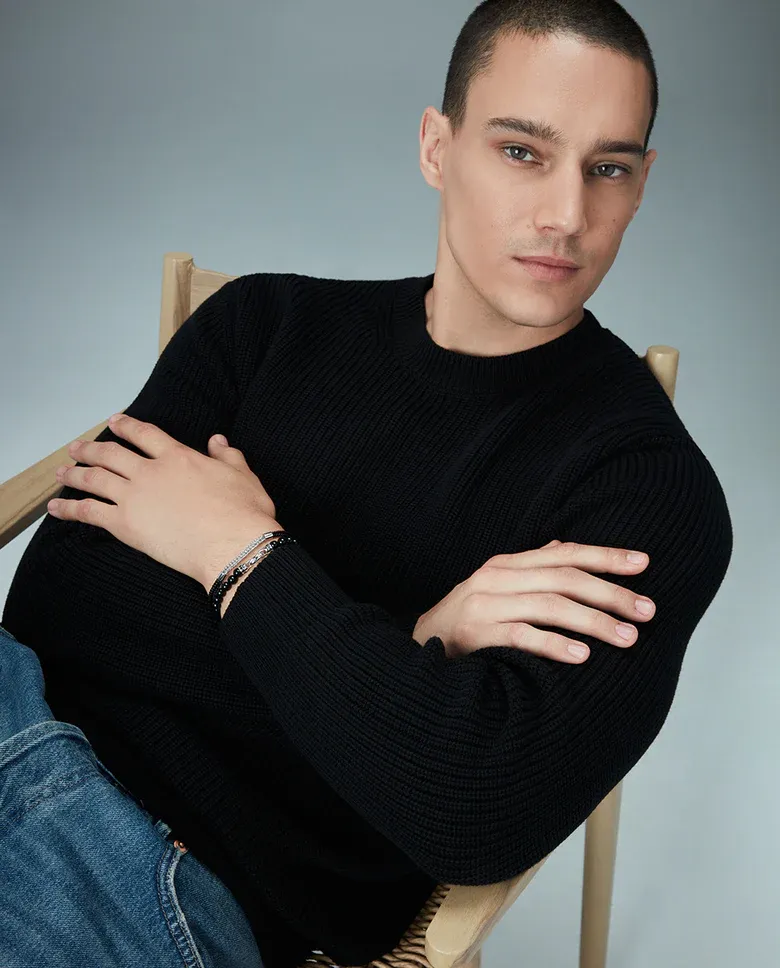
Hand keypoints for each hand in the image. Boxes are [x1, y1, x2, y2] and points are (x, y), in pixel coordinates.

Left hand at [48, 413, 279, 587]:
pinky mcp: (125, 525)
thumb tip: (218, 441)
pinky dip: (69, 509)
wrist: (234, 544)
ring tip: (61, 472)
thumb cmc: (244, 513)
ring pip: (95, 479)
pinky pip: (88, 512)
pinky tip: (55, 508)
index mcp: (179, 457)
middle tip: (75, 448)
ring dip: (74, 473)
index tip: (113, 421)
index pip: (146, 434)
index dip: (127, 425)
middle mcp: (151, 472)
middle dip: (90, 449)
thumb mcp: (242, 476)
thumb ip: (227, 456)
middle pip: (111, 453)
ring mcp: (134, 497)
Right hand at [412, 539, 655, 662]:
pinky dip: (554, 644)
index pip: (564, 553)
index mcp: (507, 564)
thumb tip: (565, 546)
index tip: (643, 563)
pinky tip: (582, 656)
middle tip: (647, 611)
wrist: (417, 649)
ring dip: (594, 621)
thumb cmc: (467, 621)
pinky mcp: (474, 634)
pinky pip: (521, 636)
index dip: (605, 556)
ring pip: (549, 605)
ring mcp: (484, 604)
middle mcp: (496, 577)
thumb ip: (532, 569)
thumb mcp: (498, 588)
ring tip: (627, 637)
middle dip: (610, 592)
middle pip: (563, 577)